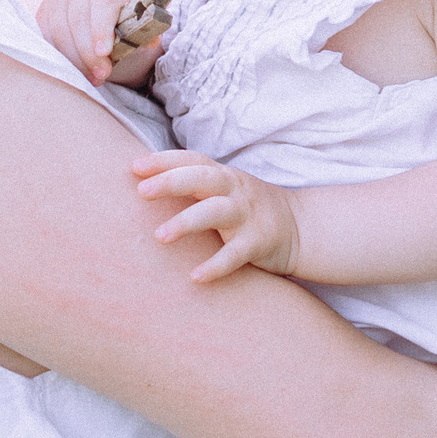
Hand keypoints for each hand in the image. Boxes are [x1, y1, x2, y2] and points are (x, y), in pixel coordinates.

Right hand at [36, 0, 149, 87]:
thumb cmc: (128, 5)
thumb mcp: (144, 8)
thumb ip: (150, 23)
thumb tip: (151, 41)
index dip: (101, 26)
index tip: (104, 52)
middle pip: (78, 18)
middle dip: (89, 52)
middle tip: (103, 75)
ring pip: (59, 30)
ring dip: (75, 59)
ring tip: (93, 77)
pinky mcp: (45, 10)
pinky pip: (47, 37)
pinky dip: (62, 57)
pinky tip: (77, 70)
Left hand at [132, 151, 300, 282]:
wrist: (301, 228)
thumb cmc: (248, 209)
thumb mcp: (225, 189)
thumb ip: (193, 184)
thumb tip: (142, 185)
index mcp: (223, 176)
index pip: (193, 160)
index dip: (164, 160)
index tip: (134, 167)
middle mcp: (235, 191)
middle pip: (203, 179)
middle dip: (172, 182)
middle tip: (142, 192)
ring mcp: (248, 216)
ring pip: (216, 212)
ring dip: (186, 222)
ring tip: (159, 237)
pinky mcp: (259, 243)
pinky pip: (235, 254)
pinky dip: (216, 265)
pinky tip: (195, 277)